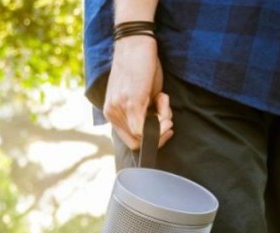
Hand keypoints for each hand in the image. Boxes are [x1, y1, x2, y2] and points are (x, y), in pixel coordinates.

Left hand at [102, 36, 173, 150]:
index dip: (151, 139)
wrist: (135, 42)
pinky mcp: (130, 103)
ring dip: (162, 121)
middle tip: (167, 115)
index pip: (131, 142)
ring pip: (144, 136)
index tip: (165, 124)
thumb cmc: (140, 66)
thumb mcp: (140, 95)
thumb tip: (157, 128)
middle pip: (137, 143)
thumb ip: (144, 113)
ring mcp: (120, 109)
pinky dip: (160, 121)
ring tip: (163, 99)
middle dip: (159, 133)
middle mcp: (112, 114)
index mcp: (112, 113)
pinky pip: (146, 129)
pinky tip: (163, 100)